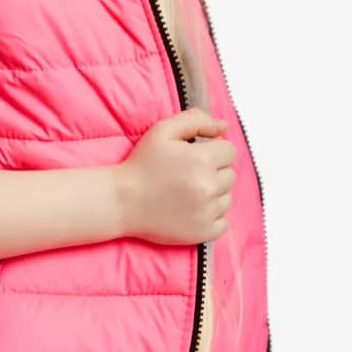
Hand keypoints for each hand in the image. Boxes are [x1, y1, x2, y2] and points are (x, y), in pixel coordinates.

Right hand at [115, 107, 236, 244]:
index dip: (213, 151)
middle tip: (187, 175)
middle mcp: (209, 186)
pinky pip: (223, 221)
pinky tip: (191, 210)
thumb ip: (195, 120)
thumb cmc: (141, 165)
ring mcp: (208, 212)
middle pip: (230, 174)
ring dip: (213, 194)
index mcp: (202, 160)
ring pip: (227, 197)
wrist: (122, 201)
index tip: (195, 157)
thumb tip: (223, 127)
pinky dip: (211, 216)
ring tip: (187, 193)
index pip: (229, 151)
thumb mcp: (162, 131)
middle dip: (213, 172)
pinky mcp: (204, 232)